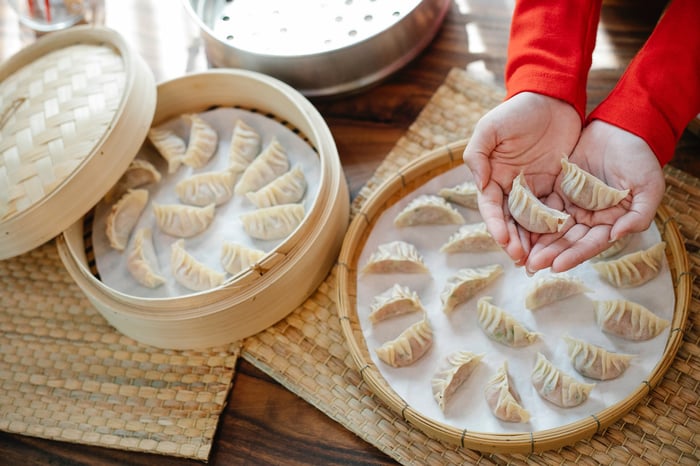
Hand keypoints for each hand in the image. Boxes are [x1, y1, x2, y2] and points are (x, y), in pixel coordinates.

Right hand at [463, 92, 581, 263]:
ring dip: (535, 241)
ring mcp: (535, 188)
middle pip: (511, 221)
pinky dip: (556, 227)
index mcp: (493, 177)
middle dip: (515, 241)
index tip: (503, 240)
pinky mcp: (557, 186)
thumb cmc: (517, 111)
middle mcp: (512, 187)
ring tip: (540, 259)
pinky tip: (562, 241)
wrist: (552, 97)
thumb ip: (477, 154)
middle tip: (522, 260)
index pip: (492, 207)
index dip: (496, 225)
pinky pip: (556, 210)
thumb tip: (480, 184)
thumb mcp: (489, 127)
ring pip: (533, 221)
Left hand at [525, 120, 665, 271]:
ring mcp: (572, 205)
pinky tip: (516, 227)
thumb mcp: (649, 188)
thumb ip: (638, 216)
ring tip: (520, 253)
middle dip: (550, 254)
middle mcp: (590, 219)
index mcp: (611, 223)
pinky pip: (542, 207)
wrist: (622, 129)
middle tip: (531, 265)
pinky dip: (531, 218)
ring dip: (537, 241)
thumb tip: (617, 236)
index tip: (556, 266)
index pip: (590, 244)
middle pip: (567, 240)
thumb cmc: (641, 159)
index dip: (574, 255)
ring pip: (552, 227)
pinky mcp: (558, 190)